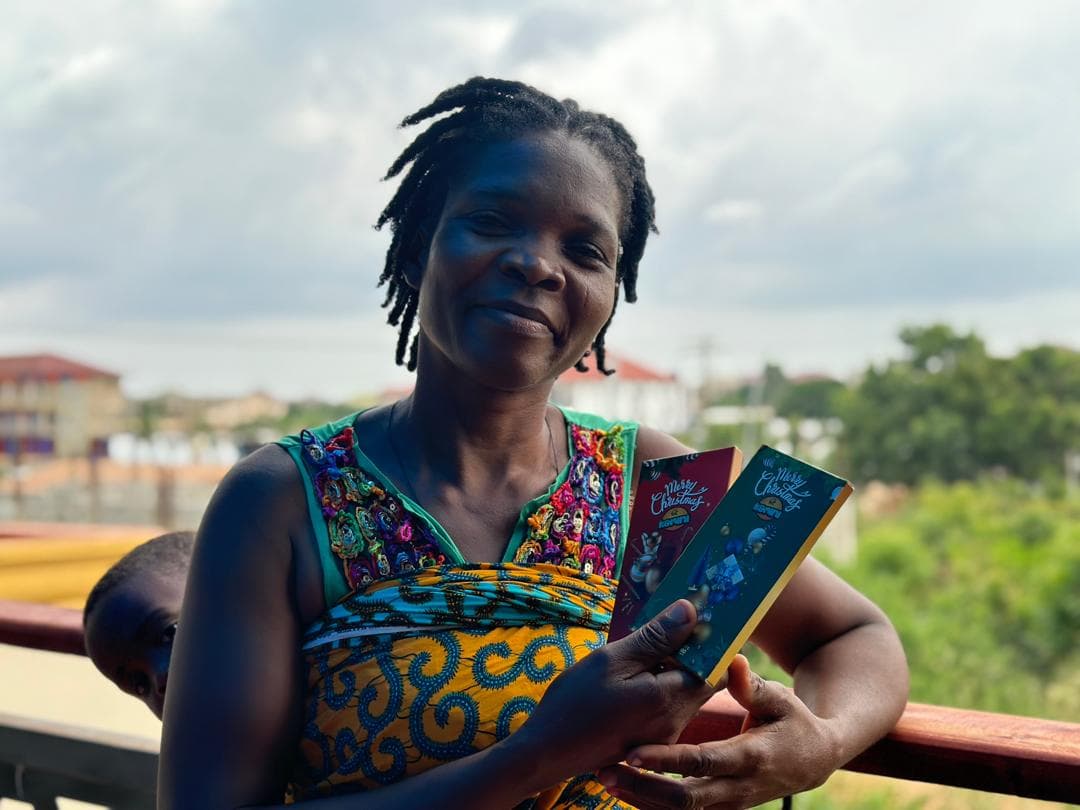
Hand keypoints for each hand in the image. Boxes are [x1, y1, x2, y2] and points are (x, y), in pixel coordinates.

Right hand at [514, 600, 717, 784]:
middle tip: (663, 624)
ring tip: (641, 646)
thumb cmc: (574, 703)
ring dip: (671, 666)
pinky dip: (659, 683)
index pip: (718, 667)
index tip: (695, 615)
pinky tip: (632, 672)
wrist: (547, 752)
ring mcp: (664, 734)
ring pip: (684, 691)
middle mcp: (676, 721)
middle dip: (690, 650)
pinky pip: (668, 705)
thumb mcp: (612, 660)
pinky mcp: (651, 740)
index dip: (712, 640)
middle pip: (703, 679)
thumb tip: (691, 611)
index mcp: (670, 699)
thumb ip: (655, 638)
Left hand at [596, 655, 842, 808]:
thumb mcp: (781, 700)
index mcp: (751, 757)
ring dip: (640, 797)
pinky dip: (651, 804)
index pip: (702, 762)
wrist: (814, 762)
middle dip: (643, 787)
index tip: (634, 752)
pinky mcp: (720, 807)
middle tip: (606, 771)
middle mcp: (737, 788)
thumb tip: (732, 661)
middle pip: (684, 798)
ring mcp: (728, 803)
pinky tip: (623, 788)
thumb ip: (753, 687)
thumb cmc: (794, 721)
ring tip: (605, 778)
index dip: (667, 760)